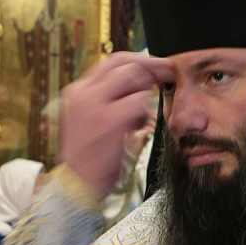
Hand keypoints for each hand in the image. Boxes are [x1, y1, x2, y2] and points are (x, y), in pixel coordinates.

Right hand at [59, 52, 174, 196]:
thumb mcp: (90, 119)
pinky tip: (141, 127)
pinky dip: (146, 112)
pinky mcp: (110, 119)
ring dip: (147, 94)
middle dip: (151, 65)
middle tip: (169, 72)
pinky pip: (140, 101)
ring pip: (134, 78)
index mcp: (78, 90)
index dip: (138, 60)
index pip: (112, 60)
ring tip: (142, 117)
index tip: (155, 66)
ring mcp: (96, 104)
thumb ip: (108, 99)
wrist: (76, 184)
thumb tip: (139, 83)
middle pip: (125, 63)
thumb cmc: (89, 157)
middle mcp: (84, 92)